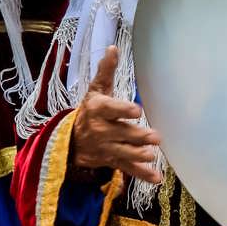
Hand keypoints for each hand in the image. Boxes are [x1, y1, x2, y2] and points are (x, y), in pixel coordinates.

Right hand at [71, 47, 162, 183]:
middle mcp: (101, 130)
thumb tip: (114, 47)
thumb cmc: (90, 110)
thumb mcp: (96, 90)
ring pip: (124, 153)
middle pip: (121, 133)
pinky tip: (156, 178)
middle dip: (138, 136)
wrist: (70, 140)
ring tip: (152, 155)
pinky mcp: (112, 161)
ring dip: (138, 156)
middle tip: (155, 136)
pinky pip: (127, 169)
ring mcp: (106, 148)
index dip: (123, 110)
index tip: (137, 110)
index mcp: (98, 110)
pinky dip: (142, 175)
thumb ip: (106, 70)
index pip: (111, 109)